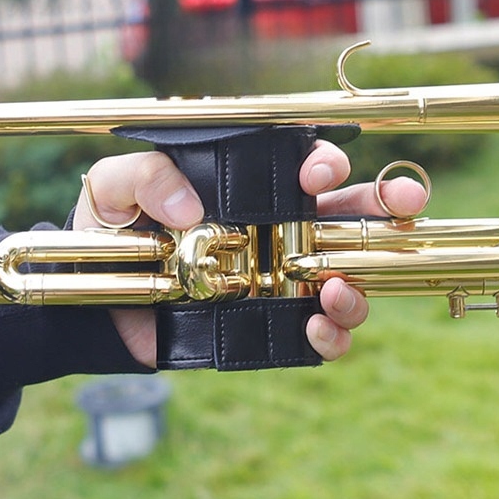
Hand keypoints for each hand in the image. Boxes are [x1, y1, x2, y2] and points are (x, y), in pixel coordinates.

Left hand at [73, 143, 427, 367]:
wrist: (90, 298)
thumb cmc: (107, 229)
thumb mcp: (112, 188)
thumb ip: (145, 177)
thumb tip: (192, 208)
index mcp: (248, 188)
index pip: (303, 167)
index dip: (323, 164)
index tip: (318, 175)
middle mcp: (274, 231)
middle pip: (346, 216)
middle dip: (384, 207)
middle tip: (408, 203)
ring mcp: (277, 280)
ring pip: (346, 277)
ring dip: (360, 280)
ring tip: (339, 286)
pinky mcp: (267, 327)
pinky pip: (319, 332)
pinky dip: (331, 333)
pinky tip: (319, 327)